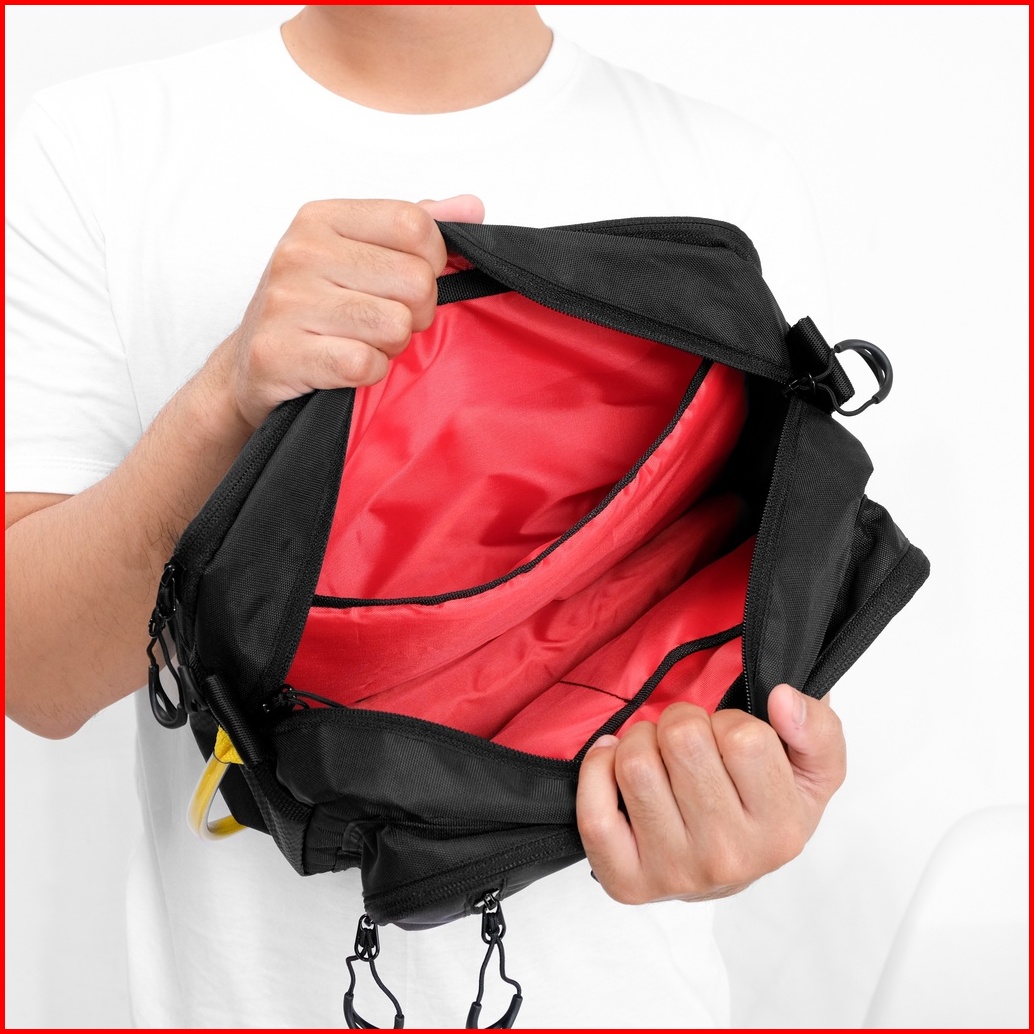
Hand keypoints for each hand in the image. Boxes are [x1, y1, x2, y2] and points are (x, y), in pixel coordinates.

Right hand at [213, 194, 484, 429]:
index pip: (415, 224)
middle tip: (387, 321)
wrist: (250, 366)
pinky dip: (369, 372)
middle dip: (416, 313)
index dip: (433, 262)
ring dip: (392, 345)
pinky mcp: (279, 352)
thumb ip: (416, 230)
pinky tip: (348, 365)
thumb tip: (472, 208)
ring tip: (365, 341)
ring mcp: (285, 302)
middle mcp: (300, 252)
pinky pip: (364, 363)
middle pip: (416, 281)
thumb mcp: (358, 255)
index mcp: (322, 218)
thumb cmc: (313, 309)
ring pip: (395, 326)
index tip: (410, 282)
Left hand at [576, 683, 846, 902]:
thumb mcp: (814, 770)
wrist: (730, 867)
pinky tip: (614, 762)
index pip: (743, 737)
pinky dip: (598, 770)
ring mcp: (674, 874)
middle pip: (682, 741)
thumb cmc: (765, 808)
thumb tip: (782, 698)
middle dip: (681, 722)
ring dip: (640, 742)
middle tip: (687, 742)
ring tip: (657, 756)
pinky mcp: (627, 882)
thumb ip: (817, 728)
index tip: (728, 738)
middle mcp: (728, 859)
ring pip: (635, 764)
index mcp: (781, 830)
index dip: (730, 721)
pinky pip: (594, 813)